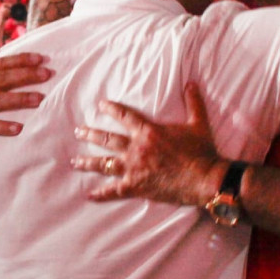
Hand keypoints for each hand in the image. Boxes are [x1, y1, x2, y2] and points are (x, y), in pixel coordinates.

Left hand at [71, 83, 225, 204]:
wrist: (204, 178)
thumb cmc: (202, 151)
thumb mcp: (198, 123)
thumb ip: (193, 102)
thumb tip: (192, 83)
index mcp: (149, 131)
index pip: (125, 116)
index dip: (111, 109)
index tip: (100, 105)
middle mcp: (137, 148)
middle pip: (107, 139)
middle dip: (90, 134)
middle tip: (78, 131)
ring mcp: (134, 168)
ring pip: (105, 163)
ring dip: (88, 161)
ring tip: (75, 161)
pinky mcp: (136, 187)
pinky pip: (114, 191)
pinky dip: (101, 194)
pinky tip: (89, 195)